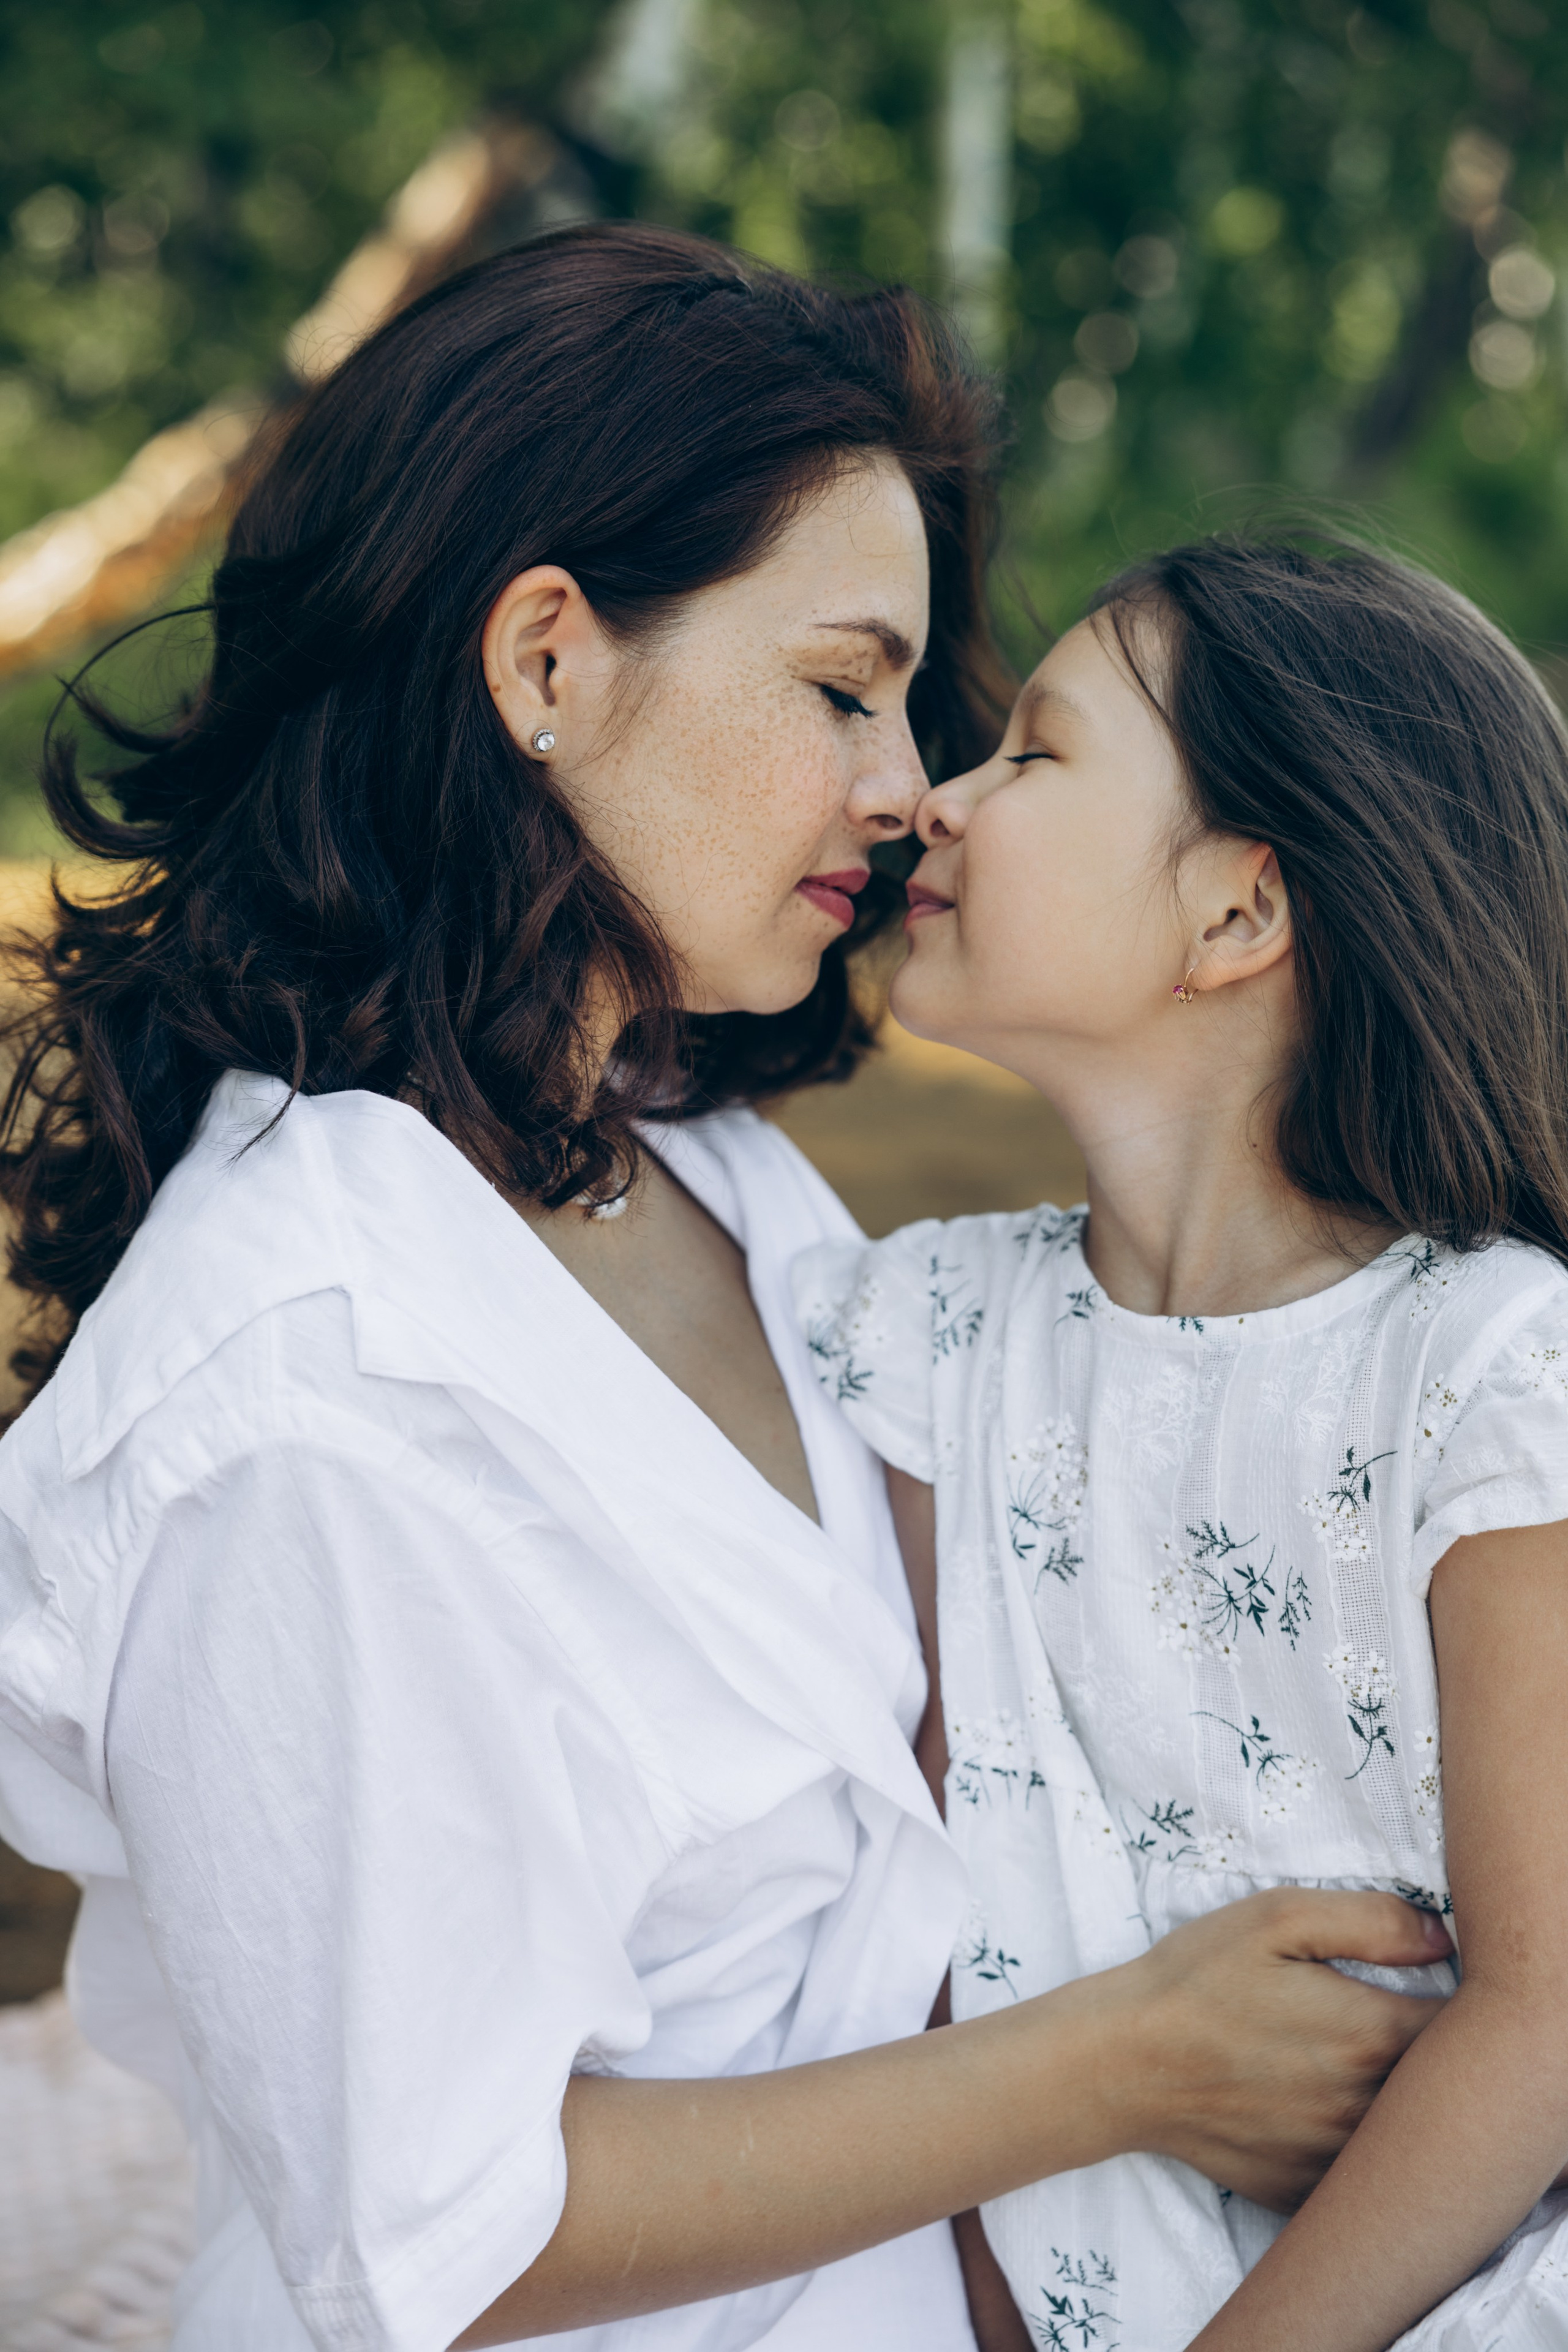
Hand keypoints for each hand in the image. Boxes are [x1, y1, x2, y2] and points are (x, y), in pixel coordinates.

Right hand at [1104, 1888, 1450, 2211]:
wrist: (1121, 2062)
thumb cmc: (1196, 1979)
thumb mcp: (1276, 1918)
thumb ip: (1370, 1921)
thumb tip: (1441, 1938)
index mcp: (1370, 2036)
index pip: (1461, 2029)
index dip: (1459, 2003)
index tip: (1430, 1984)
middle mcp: (1364, 2107)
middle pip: (1438, 2088)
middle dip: (1432, 2055)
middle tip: (1389, 2019)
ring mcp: (1334, 2158)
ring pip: (1400, 2136)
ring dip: (1396, 2103)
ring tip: (1350, 2062)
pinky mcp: (1303, 2189)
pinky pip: (1355, 2174)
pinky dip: (1355, 2147)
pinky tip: (1318, 2108)